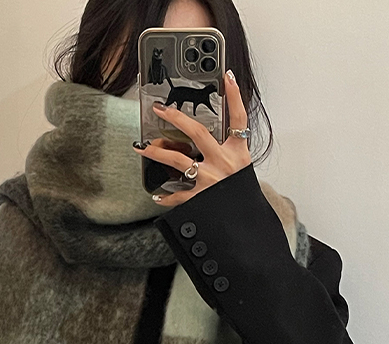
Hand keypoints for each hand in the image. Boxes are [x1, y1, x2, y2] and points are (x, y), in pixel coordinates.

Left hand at [132, 69, 251, 206]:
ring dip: (157, 154)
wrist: (247, 220)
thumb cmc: (242, 193)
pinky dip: (167, 198)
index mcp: (237, 152)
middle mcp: (223, 162)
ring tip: (142, 149)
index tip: (227, 77)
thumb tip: (207, 137)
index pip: (238, 118)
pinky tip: (157, 196)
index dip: (234, 96)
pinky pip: (180, 196)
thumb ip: (229, 150)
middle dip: (176, 118)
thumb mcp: (242, 167)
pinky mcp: (202, 198)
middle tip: (160, 110)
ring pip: (179, 161)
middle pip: (198, 133)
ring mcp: (211, 179)